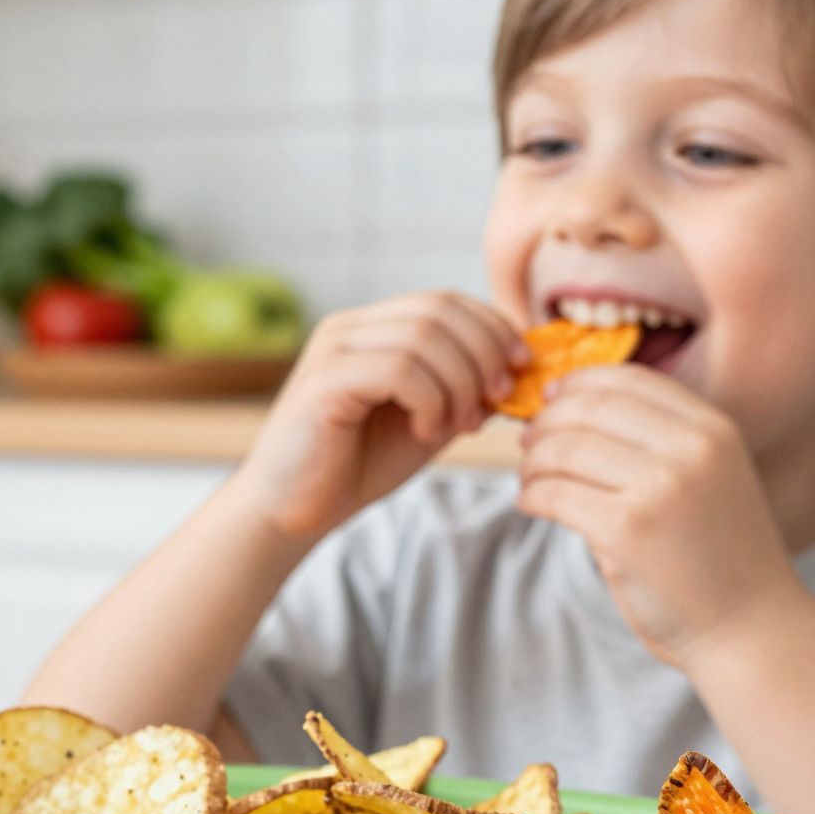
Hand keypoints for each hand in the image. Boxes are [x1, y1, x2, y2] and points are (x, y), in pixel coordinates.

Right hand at [233, 292, 527, 539]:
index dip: (493, 327)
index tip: (521, 368)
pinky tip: (425, 432)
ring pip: (424, 335)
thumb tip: (520, 368)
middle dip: (485, 352)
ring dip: (459, 382)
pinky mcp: (325, 381)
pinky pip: (399, 368)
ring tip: (458, 426)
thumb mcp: (428, 421)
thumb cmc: (356, 468)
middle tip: (497, 400)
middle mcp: (350, 327)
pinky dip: (429, 400)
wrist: (294, 512)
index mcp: (373, 329)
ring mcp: (334, 349)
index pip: (446, 300)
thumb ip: (463, 390)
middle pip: (440, 309)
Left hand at [514, 365, 812, 669]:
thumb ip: (662, 444)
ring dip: (533, 462)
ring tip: (530, 479)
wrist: (751, 628)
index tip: (552, 397)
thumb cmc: (721, 560)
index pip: (629, 379)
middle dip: (547, 421)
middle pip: (590, 408)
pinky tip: (532, 505)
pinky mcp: (625, 530)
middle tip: (529, 441)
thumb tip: (573, 413)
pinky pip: (554, 494)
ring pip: (564, 449)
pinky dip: (531, 496)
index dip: (579, 382)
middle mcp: (690, 449)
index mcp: (713, 429)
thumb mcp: (711, 480)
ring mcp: (659, 488)